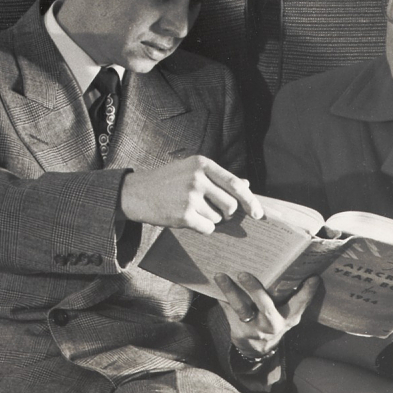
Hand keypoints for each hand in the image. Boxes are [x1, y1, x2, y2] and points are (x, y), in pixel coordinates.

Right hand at [120, 156, 264, 232]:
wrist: (134, 192)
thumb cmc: (165, 182)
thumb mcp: (190, 172)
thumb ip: (217, 178)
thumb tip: (246, 185)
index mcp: (202, 164)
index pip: (235, 184)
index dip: (250, 200)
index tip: (259, 213)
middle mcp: (197, 178)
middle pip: (231, 205)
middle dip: (226, 213)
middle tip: (212, 211)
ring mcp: (190, 196)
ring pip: (218, 218)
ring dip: (209, 219)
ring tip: (190, 210)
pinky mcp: (184, 214)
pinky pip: (207, 228)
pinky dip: (200, 228)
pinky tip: (186, 219)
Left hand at [213, 268, 319, 360]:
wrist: (258, 349)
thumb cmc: (275, 322)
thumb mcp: (289, 315)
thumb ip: (297, 297)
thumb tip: (311, 275)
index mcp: (288, 318)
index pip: (300, 304)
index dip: (307, 291)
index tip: (313, 277)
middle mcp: (272, 324)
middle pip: (265, 306)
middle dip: (255, 290)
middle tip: (243, 274)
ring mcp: (254, 329)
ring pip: (241, 309)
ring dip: (229, 291)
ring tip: (220, 275)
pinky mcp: (237, 330)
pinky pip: (227, 311)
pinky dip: (220, 297)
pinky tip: (212, 284)